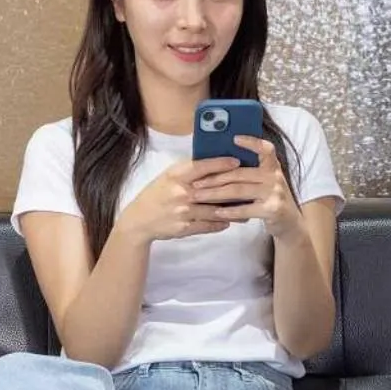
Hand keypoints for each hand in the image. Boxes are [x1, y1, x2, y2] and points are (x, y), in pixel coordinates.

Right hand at [119, 156, 239, 243]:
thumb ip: (188, 171)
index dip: (220, 163)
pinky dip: (221, 223)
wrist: (139, 220)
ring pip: (215, 210)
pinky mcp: (185, 228)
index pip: (201, 167)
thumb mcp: (168, 177)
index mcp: (176, 176)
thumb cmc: (156, 194)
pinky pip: (209, 225)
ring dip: (233, 211)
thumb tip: (213, 164)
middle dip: (233, 188)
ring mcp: (183, 212)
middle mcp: (181, 193)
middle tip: (251, 186)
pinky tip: (230, 221)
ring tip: (247, 209)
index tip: (237, 161)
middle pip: (213, 189)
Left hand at [190, 135, 304, 239]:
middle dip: (214, 178)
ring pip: (238, 190)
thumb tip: (219, 164)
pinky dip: (229, 211)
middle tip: (196, 183)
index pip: (265, 149)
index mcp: (272, 166)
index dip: (251, 142)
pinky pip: (246, 208)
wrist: (290, 223)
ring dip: (215, 194)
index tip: (234, 138)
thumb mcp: (264, 182)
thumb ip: (250, 172)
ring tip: (199, 196)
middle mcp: (275, 176)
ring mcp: (275, 192)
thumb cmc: (269, 199)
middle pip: (239, 173)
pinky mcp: (273, 209)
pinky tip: (216, 212)